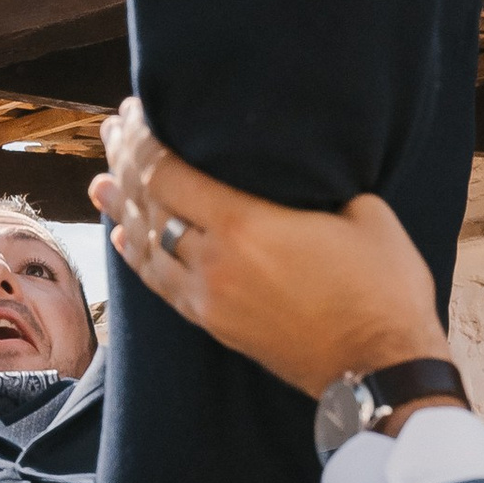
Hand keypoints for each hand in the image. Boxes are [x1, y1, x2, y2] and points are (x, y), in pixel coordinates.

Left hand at [92, 103, 453, 404]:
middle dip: (123, 164)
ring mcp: (209, 299)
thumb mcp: (365, 214)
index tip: (134, 111)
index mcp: (245, 225)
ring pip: (146, 247)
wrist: (381, 371)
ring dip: (120, 209)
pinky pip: (161, 285)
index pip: (166, 172)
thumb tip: (296, 168)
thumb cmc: (383, 289)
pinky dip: (137, 256)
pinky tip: (123, 236)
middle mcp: (214, 262)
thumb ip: (319, 184)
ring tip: (100, 181)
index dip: (141, 139)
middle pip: (147, 204)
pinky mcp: (215, 326)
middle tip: (111, 131)